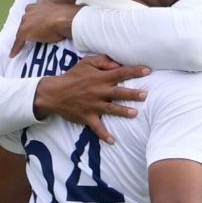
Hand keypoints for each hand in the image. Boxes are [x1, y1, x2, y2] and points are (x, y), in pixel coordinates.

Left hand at [11, 0, 78, 53]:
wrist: (64, 19)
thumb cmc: (68, 12)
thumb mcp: (68, 2)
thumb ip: (65, 2)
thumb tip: (70, 0)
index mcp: (42, 2)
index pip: (37, 8)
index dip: (38, 14)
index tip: (41, 18)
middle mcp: (32, 9)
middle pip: (27, 17)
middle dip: (30, 22)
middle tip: (35, 30)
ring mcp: (27, 20)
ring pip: (22, 28)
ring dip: (23, 34)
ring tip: (25, 41)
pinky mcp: (24, 32)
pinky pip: (18, 41)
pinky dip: (16, 47)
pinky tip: (13, 54)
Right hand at [31, 55, 149, 142]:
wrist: (53, 93)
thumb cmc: (72, 77)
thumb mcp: (86, 63)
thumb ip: (102, 61)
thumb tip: (118, 64)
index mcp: (100, 78)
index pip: (120, 73)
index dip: (134, 71)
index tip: (148, 70)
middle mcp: (98, 92)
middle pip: (118, 93)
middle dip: (132, 94)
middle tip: (145, 94)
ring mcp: (93, 106)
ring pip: (111, 109)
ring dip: (123, 112)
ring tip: (134, 113)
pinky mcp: (87, 117)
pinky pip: (97, 128)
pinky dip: (104, 135)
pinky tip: (113, 141)